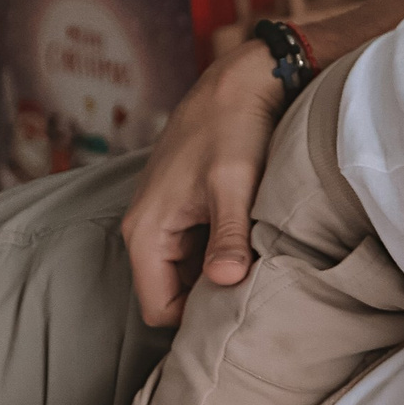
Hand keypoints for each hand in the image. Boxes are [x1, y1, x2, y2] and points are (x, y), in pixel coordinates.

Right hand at [119, 40, 281, 326]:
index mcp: (145, 231)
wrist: (236, 83)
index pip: (159, 309)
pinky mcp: (181, 210)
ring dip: (218, 277)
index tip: (239, 314)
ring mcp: (162, 220)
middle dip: (209, 301)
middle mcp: (145, 230)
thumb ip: (228, 236)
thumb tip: (226, 281)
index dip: (195, 321)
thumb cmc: (232, 129)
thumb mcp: (233, 185)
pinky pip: (195, 251)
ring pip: (186, 275)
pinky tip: (252, 247)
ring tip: (258, 270)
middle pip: (171, 295)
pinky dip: (221, 254)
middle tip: (256, 296)